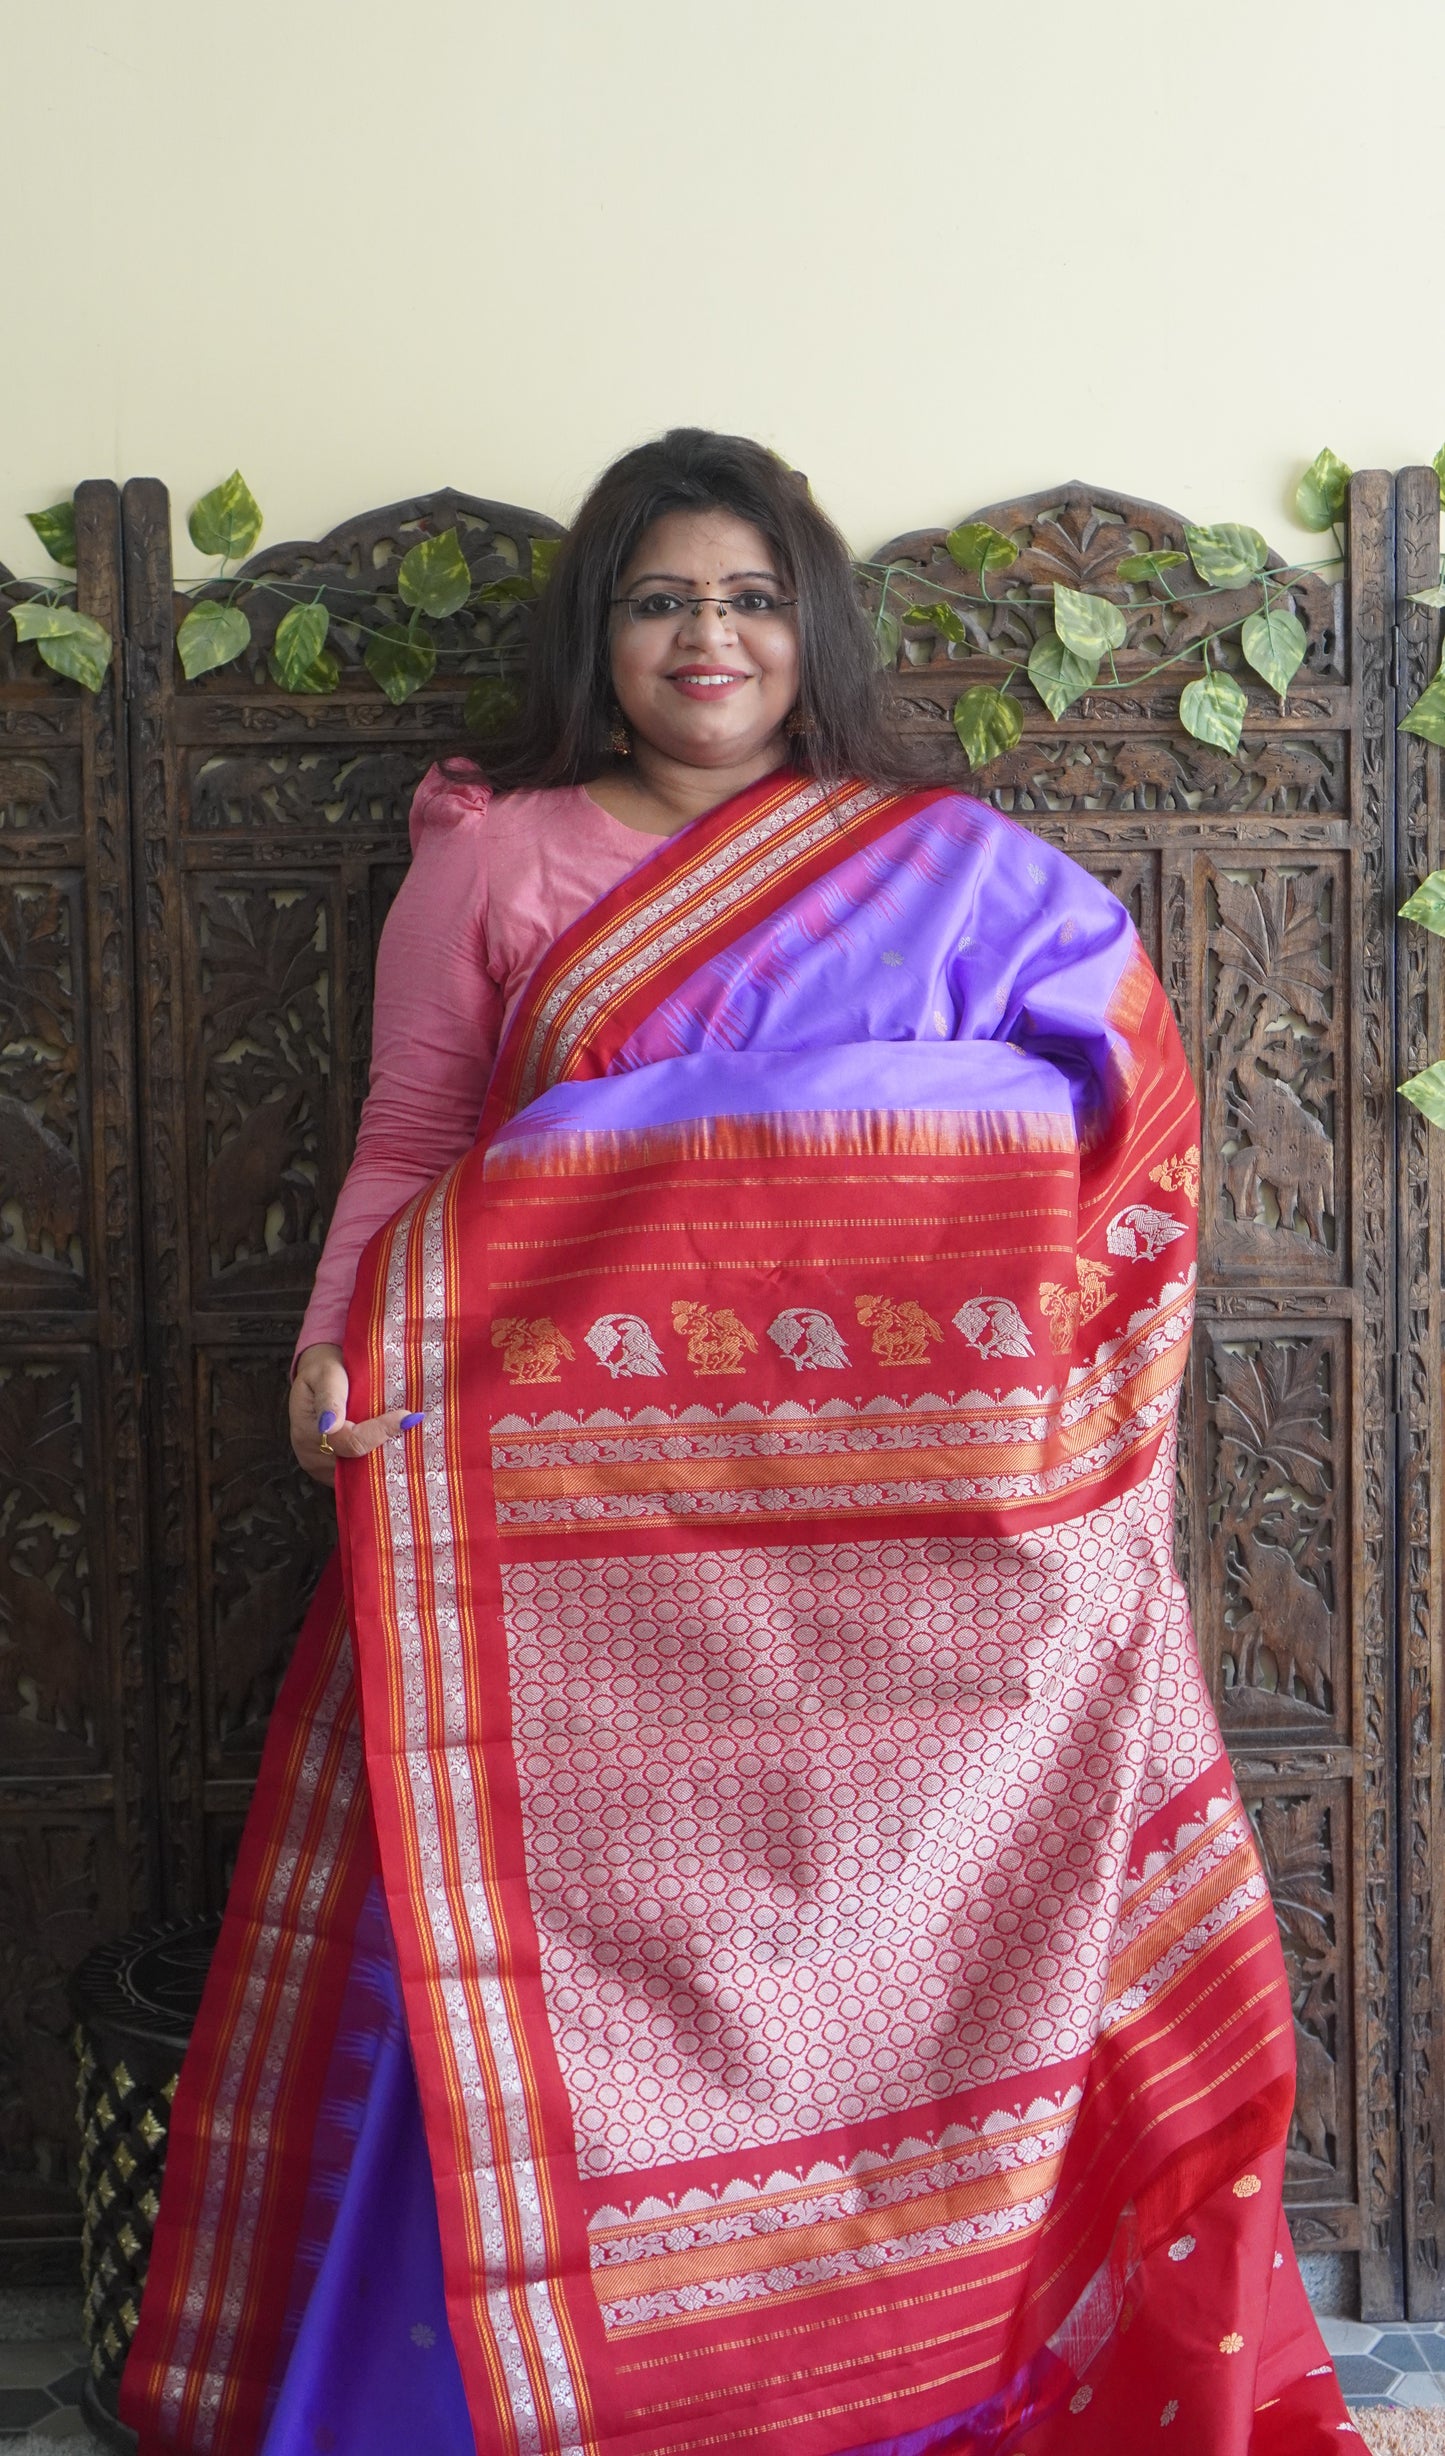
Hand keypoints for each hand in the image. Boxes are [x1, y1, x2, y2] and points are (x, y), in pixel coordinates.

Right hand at [290, 1342, 422, 1487]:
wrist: (318, 1376)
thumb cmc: (323, 1371)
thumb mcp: (325, 1374)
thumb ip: (329, 1397)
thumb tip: (330, 1426)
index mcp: (308, 1433)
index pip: (352, 1442)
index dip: (381, 1431)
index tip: (407, 1417)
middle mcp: (312, 1457)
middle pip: (359, 1464)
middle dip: (387, 1448)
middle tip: (412, 1429)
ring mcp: (322, 1469)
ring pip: (362, 1473)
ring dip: (385, 1457)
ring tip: (406, 1436)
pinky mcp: (333, 1474)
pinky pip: (360, 1474)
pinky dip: (378, 1461)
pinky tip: (393, 1444)